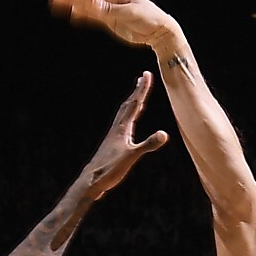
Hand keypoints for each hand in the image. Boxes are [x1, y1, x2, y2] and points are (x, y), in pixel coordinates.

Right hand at [50, 0, 180, 52]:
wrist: (160, 31)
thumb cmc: (150, 19)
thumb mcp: (130, 14)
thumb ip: (110, 10)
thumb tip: (93, 2)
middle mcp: (111, 0)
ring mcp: (110, 10)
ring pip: (87, 6)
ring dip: (72, 4)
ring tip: (56, 3)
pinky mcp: (111, 22)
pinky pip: (93, 18)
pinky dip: (82, 16)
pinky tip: (72, 14)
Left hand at [74, 72, 169, 200]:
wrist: (91, 181)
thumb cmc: (109, 169)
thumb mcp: (131, 157)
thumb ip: (148, 145)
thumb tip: (164, 134)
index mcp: (122, 128)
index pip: (134, 104)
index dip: (142, 89)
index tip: (147, 74)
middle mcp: (117, 128)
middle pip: (129, 105)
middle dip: (137, 91)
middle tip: (143, 77)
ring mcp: (114, 136)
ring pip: (124, 114)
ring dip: (132, 102)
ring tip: (137, 95)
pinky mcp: (112, 144)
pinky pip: (123, 124)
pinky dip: (128, 117)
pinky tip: (128, 124)